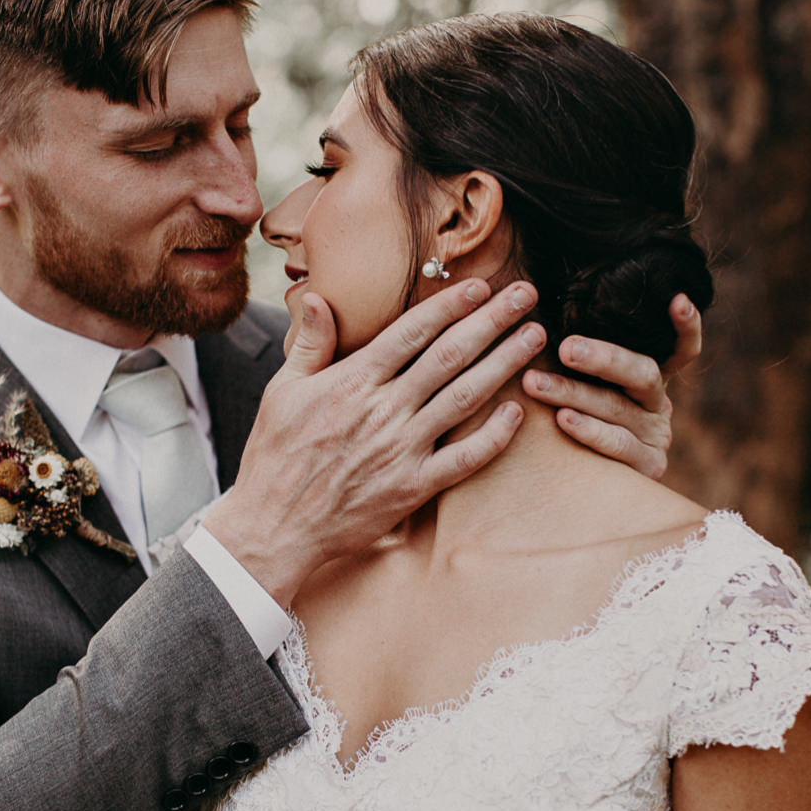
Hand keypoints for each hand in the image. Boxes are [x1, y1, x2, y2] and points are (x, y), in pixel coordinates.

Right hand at [207, 280, 544, 605]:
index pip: (411, 333)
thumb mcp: (282, 391)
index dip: (449, 306)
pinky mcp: (414, 486)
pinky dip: (494, 435)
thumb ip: (310, 344)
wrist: (275, 525)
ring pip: (465, 397)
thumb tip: (319, 297)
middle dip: (492, 321)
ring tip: (535, 337)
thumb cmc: (276, 455)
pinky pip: (464, 458)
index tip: (480, 286)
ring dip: (505, 364)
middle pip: (449, 356)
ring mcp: (402, 449)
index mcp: (353, 382)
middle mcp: (384, 410)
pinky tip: (518, 412)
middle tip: (526, 295)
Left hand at [526, 294, 702, 479]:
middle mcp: (659, 404)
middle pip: (643, 373)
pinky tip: (563, 419)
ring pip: (619, 408)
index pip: (682, 348)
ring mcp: (657, 435)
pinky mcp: (650, 466)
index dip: (687, 325)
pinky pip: (619, 445)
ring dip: (573, 392)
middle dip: (603, 357)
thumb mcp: (581, 385)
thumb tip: (537, 314)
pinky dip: (590, 430)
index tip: (677, 299)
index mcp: (648, 379)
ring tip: (535, 383)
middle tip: (565, 347)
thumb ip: (576, 357)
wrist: (583, 491)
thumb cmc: (568, 419)